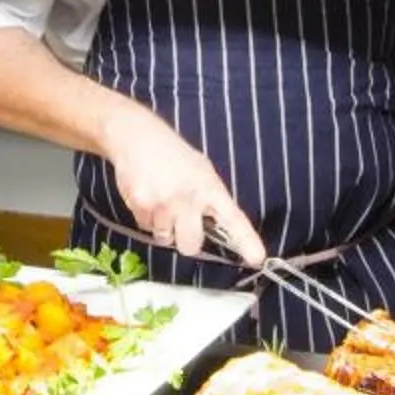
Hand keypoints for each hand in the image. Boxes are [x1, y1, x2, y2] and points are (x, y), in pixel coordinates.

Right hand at [97, 108, 261, 262]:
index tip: (257, 258)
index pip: (233, 218)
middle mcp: (189, 198)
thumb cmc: (173, 154)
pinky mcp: (141, 204)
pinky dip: (145, 217)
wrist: (137, 136)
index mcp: (210, 187)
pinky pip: (145, 227)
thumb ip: (210, 199)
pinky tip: (147, 195)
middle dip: (186, 240)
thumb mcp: (201, 170)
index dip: (246, 241)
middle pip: (191, 245)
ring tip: (160, 199)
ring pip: (164, 238)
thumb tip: (218, 228)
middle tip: (181, 223)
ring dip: (163, 226)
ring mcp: (164, 203)